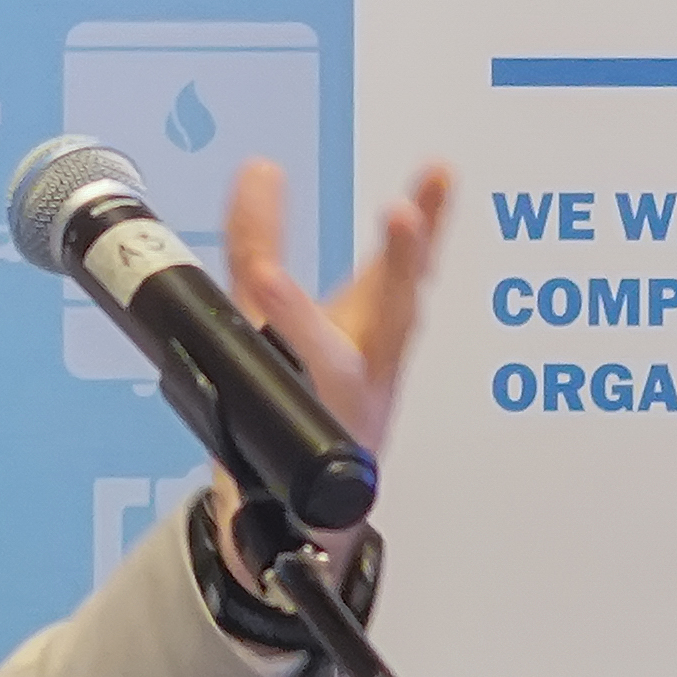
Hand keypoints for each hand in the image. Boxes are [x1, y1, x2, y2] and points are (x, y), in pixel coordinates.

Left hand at [211, 159, 452, 583]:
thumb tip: (258, 169)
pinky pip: (280, 414)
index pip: (408, 270)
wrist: (307, 507)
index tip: (442, 174)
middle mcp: (370, 373)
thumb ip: (268, 240)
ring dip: (301, 322)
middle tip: (404, 215)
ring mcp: (338, 415)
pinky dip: (257, 386)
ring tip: (268, 280)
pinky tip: (234, 352)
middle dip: (404, 263)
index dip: (428, 222)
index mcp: (375, 335)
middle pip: (394, 314)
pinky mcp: (302, 451)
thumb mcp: (298, 315)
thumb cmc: (315, 394)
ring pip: (333, 366)